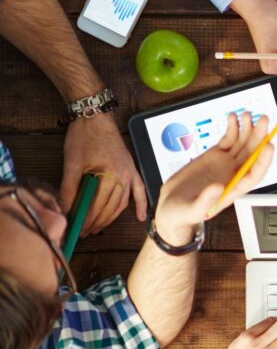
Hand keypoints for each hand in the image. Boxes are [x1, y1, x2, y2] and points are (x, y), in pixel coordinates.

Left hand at [61, 113, 146, 234]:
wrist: (96, 117)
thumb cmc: (83, 137)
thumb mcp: (71, 163)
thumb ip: (69, 188)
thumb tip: (64, 209)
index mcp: (108, 173)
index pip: (98, 204)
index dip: (87, 218)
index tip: (77, 228)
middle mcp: (123, 175)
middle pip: (111, 206)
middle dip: (97, 221)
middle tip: (85, 232)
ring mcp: (129, 173)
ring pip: (122, 202)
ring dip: (112, 217)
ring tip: (99, 227)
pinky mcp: (132, 169)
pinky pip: (139, 190)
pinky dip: (141, 204)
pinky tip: (139, 217)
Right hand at [154, 111, 272, 239]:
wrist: (172, 206)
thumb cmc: (184, 213)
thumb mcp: (192, 211)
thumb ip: (205, 201)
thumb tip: (217, 188)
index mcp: (234, 189)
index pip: (255, 174)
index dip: (264, 160)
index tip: (268, 146)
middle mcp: (234, 174)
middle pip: (253, 154)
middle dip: (260, 137)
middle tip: (264, 121)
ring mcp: (226, 163)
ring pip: (243, 143)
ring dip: (248, 128)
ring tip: (248, 115)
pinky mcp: (215, 155)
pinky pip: (228, 139)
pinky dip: (233, 128)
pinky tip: (234, 118)